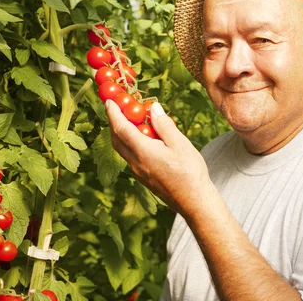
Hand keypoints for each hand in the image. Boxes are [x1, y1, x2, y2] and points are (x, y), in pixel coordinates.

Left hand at [105, 100, 211, 215]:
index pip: (121, 128)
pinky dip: (131, 144)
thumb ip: (164, 125)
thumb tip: (153, 108)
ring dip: (121, 134)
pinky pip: (131, 157)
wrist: (193, 201)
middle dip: (114, 123)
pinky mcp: (144, 178)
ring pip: (123, 150)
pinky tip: (144, 140)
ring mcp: (138, 172)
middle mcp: (136, 162)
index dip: (113, 113)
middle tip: (117, 109)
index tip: (109, 101)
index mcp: (143, 151)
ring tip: (131, 122)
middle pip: (117, 140)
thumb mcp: (180, 144)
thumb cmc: (190, 172)